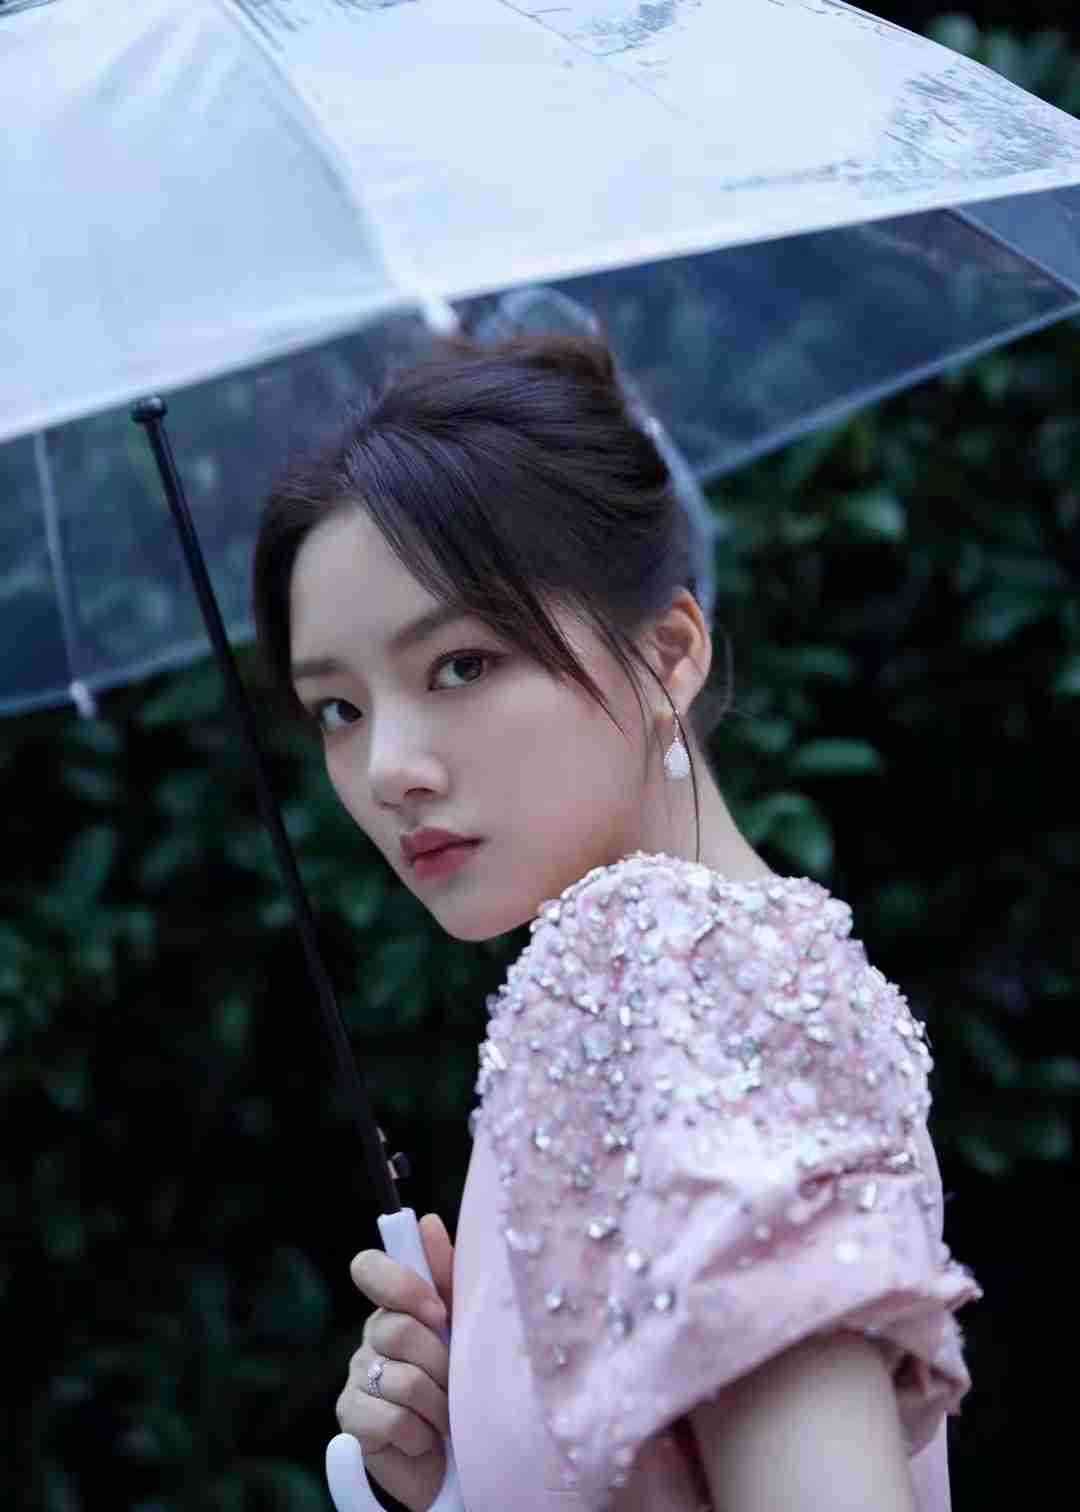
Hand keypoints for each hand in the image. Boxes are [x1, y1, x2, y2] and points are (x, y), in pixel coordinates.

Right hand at [336, 1213, 454, 1511]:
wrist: (453, 1459)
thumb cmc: (461, 1384)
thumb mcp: (463, 1329)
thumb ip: (447, 1278)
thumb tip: (429, 1221)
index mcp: (394, 1308)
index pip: (369, 1268)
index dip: (400, 1284)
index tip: (437, 1311)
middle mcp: (370, 1338)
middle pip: (398, 1329)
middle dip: (439, 1361)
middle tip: (455, 1381)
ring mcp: (357, 1378)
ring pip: (401, 1378)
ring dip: (438, 1403)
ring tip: (445, 1415)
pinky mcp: (352, 1420)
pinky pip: (393, 1418)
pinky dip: (421, 1434)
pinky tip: (424, 1438)